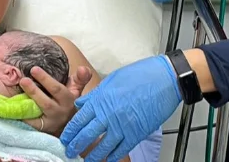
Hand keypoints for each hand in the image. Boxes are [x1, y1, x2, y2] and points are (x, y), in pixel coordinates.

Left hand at [20, 65, 92, 135]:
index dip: (46, 80)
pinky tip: (13, 109)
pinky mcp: (42, 129)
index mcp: (68, 100)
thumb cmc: (70, 101)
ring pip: (38, 114)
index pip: (57, 90)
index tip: (34, 69)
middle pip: (46, 103)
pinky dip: (22, 117)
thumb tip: (83, 68)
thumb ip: (80, 78)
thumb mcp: (76, 90)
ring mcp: (50, 122)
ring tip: (16, 95)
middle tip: (23, 80)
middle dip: (34, 92)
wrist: (70, 125)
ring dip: (26, 104)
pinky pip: (31, 124)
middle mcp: (59, 112)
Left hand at [61, 56, 180, 161]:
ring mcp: (123, 126)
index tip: (65, 137)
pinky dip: (113, 156)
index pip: (80, 119)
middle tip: (69, 151)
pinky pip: (121, 149)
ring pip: (103, 146)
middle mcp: (109, 114)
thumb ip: (95, 94)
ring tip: (85, 161)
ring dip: (93, 155)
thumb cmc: (139, 75)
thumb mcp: (112, 80)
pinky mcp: (136, 133)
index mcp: (101, 99)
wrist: (163, 80)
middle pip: (87, 134)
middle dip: (76, 145)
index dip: (71, 131)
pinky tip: (108, 159)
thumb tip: (82, 103)